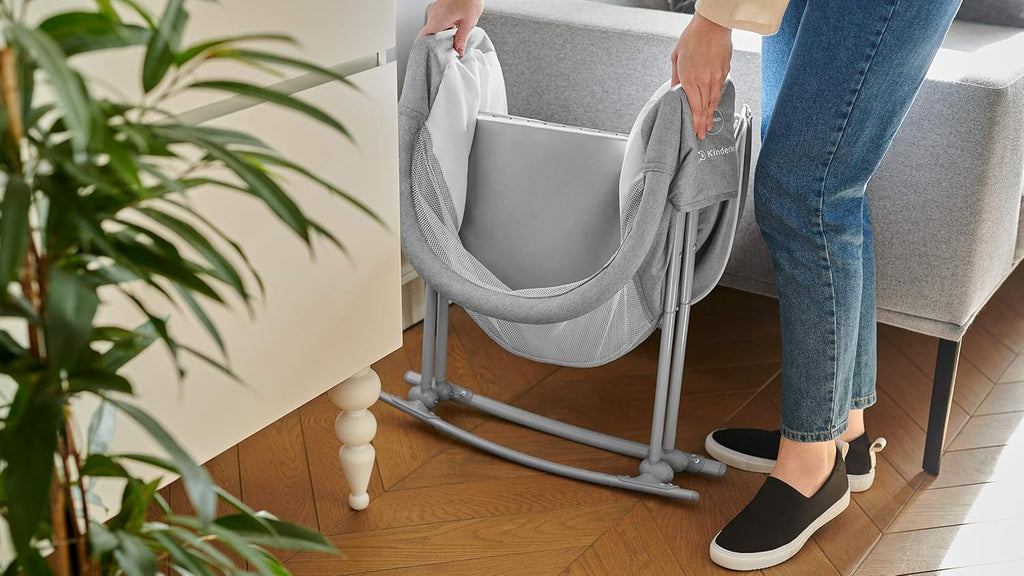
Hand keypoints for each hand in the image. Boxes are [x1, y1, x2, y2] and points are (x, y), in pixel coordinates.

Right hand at [416, 0, 484, 57]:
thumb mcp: (468, 22)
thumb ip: (462, 39)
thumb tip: (459, 51)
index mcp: (437, 20)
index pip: (422, 38)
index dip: (423, 49)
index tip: (427, 57)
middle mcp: (433, 15)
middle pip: (430, 35)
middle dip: (438, 44)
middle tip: (447, 52)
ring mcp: (435, 10)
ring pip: (435, 28)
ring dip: (442, 35)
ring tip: (453, 40)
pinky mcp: (440, 7)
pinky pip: (438, 21)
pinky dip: (444, 27)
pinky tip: (454, 29)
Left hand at [671, 12, 732, 139]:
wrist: (713, 25)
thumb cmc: (693, 37)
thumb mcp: (676, 57)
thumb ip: (675, 77)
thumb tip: (675, 90)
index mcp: (690, 78)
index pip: (694, 107)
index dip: (694, 122)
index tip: (694, 131)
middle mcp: (705, 80)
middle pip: (704, 108)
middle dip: (703, 124)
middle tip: (702, 134)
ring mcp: (716, 77)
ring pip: (713, 102)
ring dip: (710, 116)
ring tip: (708, 126)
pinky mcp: (724, 72)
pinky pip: (719, 91)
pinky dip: (716, 102)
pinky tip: (713, 108)